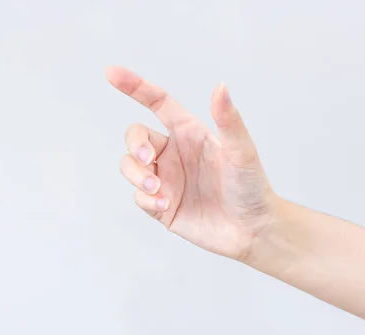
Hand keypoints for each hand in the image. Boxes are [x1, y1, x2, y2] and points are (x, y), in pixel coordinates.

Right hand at [107, 67, 276, 260]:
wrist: (252, 230)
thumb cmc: (252, 187)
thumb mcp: (242, 152)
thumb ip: (229, 120)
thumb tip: (221, 86)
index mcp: (190, 133)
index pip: (157, 102)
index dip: (134, 86)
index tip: (111, 73)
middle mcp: (174, 153)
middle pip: (135, 136)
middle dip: (134, 145)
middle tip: (148, 160)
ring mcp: (167, 179)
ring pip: (130, 166)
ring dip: (136, 175)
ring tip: (158, 189)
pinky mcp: (162, 205)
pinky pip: (139, 197)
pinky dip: (146, 199)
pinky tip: (166, 205)